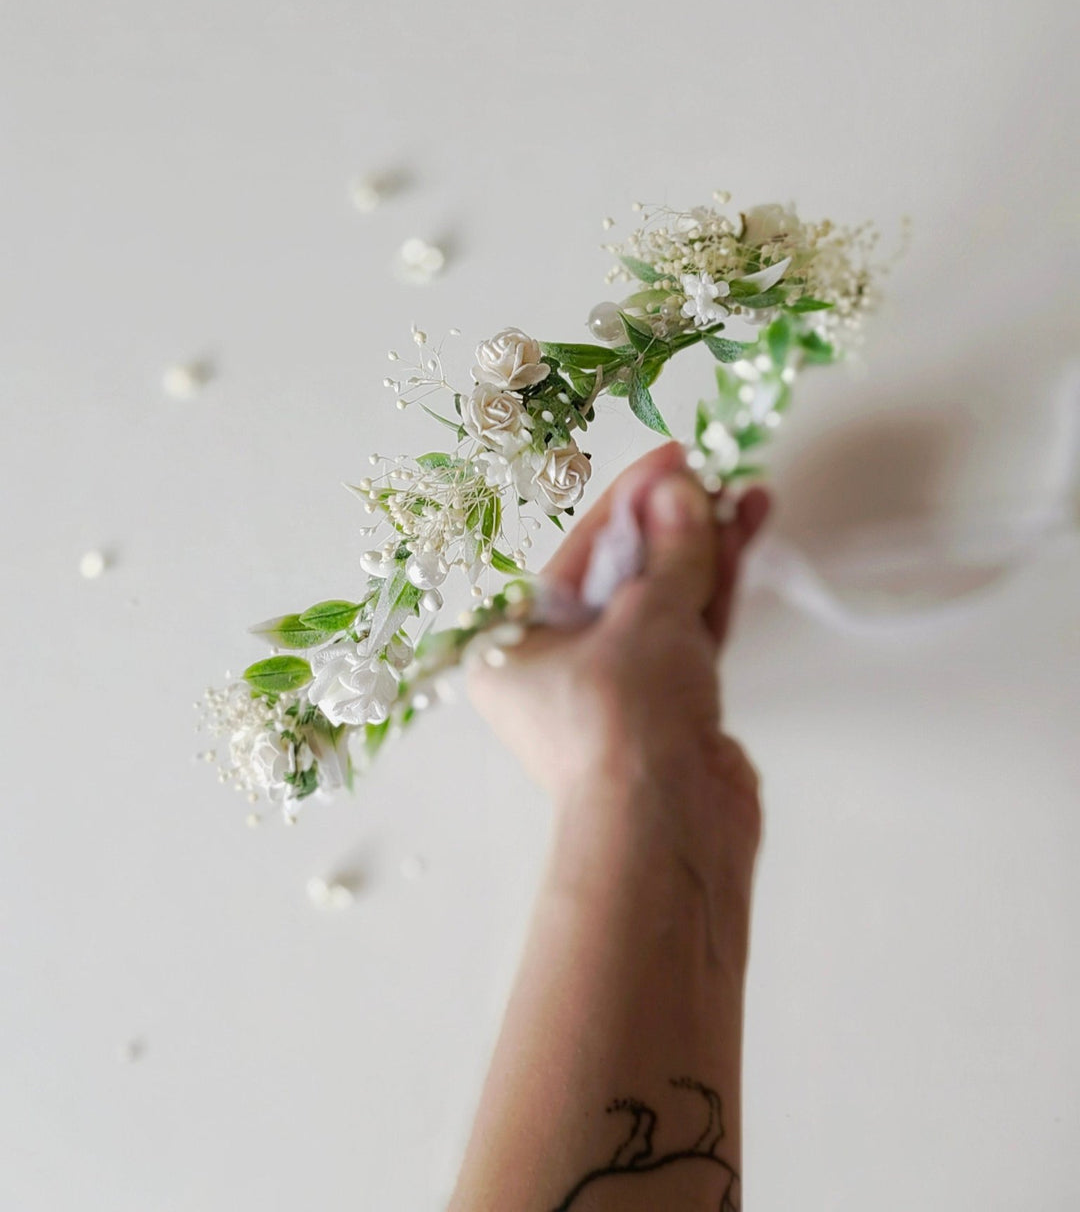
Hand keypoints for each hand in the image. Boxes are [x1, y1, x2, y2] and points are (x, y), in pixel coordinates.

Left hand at [467, 441, 770, 836]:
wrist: (671, 831)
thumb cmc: (625, 726)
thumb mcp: (648, 616)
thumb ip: (673, 547)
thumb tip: (681, 490)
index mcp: (514, 644)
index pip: (580, 552)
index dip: (631, 499)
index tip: (673, 458)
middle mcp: (559, 665)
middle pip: (625, 573)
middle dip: (675, 522)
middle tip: (715, 474)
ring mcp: (619, 688)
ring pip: (665, 601)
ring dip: (706, 549)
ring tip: (746, 493)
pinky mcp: (670, 707)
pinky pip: (690, 633)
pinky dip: (716, 590)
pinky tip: (744, 538)